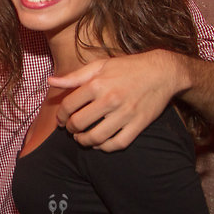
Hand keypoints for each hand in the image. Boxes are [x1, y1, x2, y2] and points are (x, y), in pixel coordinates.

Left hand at [49, 50, 181, 150]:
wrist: (162, 72)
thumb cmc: (127, 67)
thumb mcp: (99, 66)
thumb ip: (74, 77)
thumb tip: (51, 81)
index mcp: (97, 84)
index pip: (69, 105)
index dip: (60, 116)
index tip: (60, 120)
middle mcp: (110, 100)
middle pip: (79, 123)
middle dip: (70, 129)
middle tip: (70, 129)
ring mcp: (125, 114)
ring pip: (97, 137)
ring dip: (84, 141)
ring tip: (81, 138)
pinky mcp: (138, 124)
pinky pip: (118, 143)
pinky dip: (105, 147)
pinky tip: (99, 143)